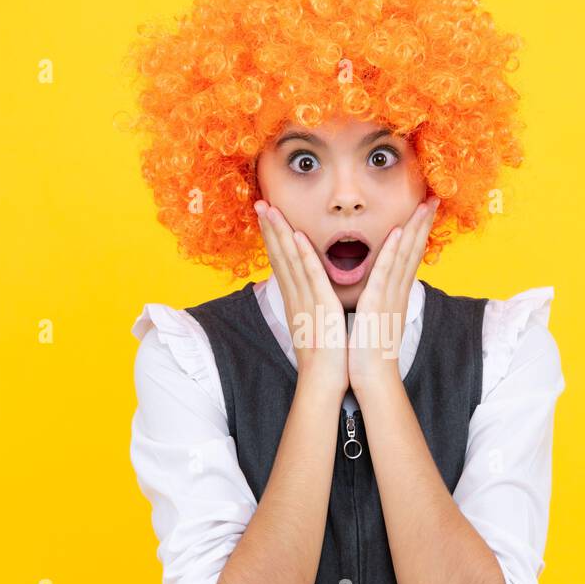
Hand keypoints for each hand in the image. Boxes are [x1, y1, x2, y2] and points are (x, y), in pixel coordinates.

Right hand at [255, 199, 348, 396]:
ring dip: (280, 233)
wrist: (324, 380)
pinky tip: (298, 236)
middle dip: (269, 228)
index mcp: (296, 299)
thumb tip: (309, 294)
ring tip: (270, 209)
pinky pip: (311, 277)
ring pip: (289, 260)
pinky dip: (304, 255)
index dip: (273, 238)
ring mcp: (306, 300)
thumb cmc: (324, 355)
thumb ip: (310, 305)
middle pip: (279, 255)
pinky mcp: (320, 306)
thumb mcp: (314, 324)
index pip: (281, 262)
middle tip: (259, 203)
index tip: (267, 216)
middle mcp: (296, 296)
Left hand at [348, 195, 438, 394]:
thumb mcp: (375, 320)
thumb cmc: (369, 352)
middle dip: (424, 222)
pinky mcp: (378, 303)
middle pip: (414, 250)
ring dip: (414, 227)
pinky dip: (393, 250)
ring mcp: (390, 296)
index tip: (425, 211)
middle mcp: (398, 291)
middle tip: (434, 197)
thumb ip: (379, 301)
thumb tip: (378, 292)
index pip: (409, 256)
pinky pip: (386, 272)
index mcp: (395, 294)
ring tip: (424, 204)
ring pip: (405, 255)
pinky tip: (398, 231)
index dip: (418, 232)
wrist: (371, 378)